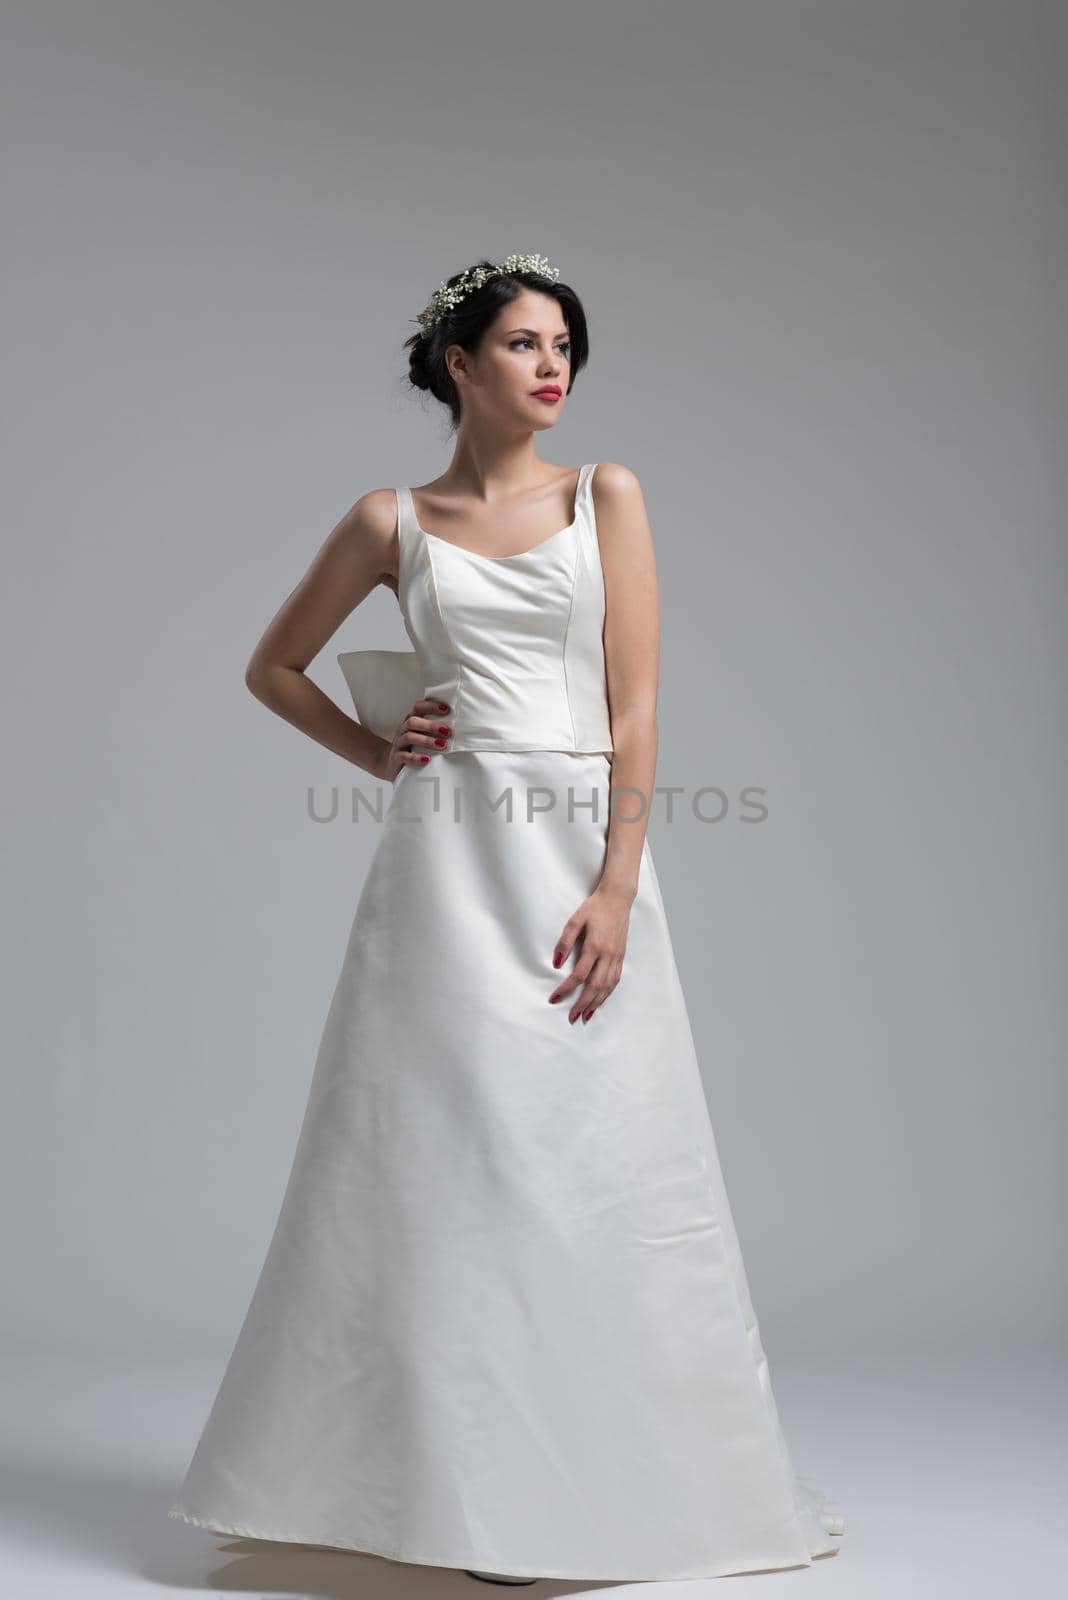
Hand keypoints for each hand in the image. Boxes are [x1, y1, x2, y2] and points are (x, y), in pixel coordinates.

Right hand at [376, 698, 452, 782]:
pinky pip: (403, 756)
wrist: (392, 765)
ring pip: (409, 737)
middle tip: (448, 731)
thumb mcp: (422, 736)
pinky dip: (415, 757)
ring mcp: (398, 744)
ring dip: (427, 740)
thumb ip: (434, 730)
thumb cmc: (413, 748)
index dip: (431, 706)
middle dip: (431, 725)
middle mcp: (403, 730)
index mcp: (411, 721)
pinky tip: (427, 759)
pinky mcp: (396, 758)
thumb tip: (458, 727)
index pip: (418, 707)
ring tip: (442, 746)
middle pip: (413, 721)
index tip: (447, 709)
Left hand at [548, 883, 632, 1023]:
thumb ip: (565, 941)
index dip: (566, 989)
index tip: (554, 999)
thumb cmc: (594, 908)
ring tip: (586, 1016)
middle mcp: (608, 954)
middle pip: (595, 986)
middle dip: (582, 1004)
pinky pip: (615, 980)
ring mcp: (617, 956)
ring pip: (607, 986)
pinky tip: (600, 1000)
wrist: (618, 899)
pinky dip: (607, 993)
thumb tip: (557, 963)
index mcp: (594, 946)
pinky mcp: (621, 956)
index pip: (579, 975)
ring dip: (596, 1003)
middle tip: (572, 1017)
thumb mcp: (575, 920)